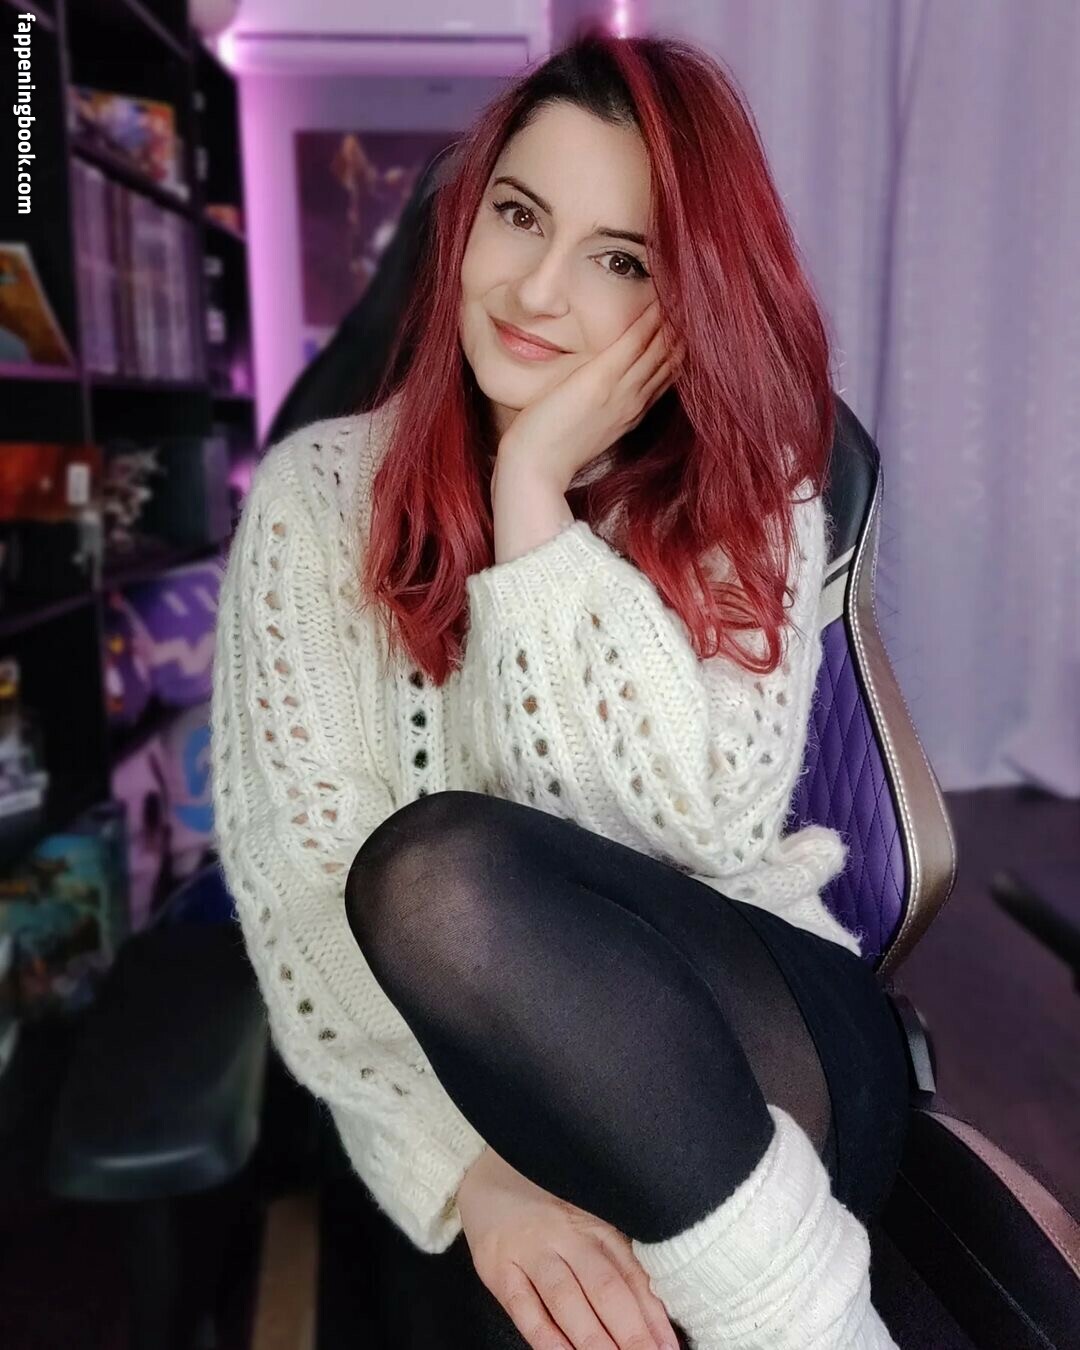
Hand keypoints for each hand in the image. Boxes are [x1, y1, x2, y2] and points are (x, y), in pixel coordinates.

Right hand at [457, 1146, 680, 1349]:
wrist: (488, 1177)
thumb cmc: (548, 1210)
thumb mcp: (586, 1222)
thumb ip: (615, 1260)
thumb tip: (653, 1314)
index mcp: (596, 1226)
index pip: (630, 1274)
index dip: (652, 1314)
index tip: (669, 1348)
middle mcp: (566, 1236)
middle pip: (604, 1288)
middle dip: (630, 1332)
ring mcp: (531, 1251)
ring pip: (566, 1299)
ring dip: (593, 1339)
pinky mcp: (499, 1267)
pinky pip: (524, 1307)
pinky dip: (545, 1336)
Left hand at [496, 299, 683, 492]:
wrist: (536, 470)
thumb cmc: (549, 452)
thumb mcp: (582, 428)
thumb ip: (595, 408)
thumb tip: (593, 391)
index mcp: (630, 414)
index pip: (665, 377)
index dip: (680, 352)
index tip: (691, 330)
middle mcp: (634, 402)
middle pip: (672, 362)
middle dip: (687, 333)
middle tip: (703, 304)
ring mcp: (622, 392)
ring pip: (661, 349)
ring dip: (676, 319)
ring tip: (689, 291)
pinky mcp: (602, 380)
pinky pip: (636, 342)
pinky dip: (651, 320)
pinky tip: (663, 297)